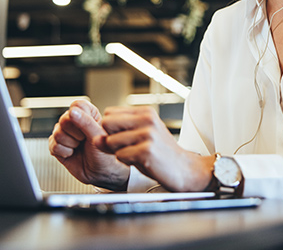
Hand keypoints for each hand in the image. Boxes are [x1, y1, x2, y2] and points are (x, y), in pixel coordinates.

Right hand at [48, 100, 129, 190]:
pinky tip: (72, 153)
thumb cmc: (105, 154)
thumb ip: (86, 122)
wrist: (101, 174)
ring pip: (57, 132)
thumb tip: (73, 111)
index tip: (88, 127)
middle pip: (64, 119)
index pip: (77, 105)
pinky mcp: (57, 145)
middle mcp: (75, 122)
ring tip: (80, 147)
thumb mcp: (99, 136)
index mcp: (88, 114)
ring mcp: (65, 133)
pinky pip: (53, 144)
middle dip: (75, 133)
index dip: (81, 116)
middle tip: (85, 140)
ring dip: (71, 144)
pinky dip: (64, 152)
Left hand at [95, 106, 214, 191]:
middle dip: (111, 138)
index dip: (110, 128)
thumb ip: (118, 135)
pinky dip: (127, 162)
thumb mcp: (140, 138)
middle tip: (127, 147)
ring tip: (136, 155)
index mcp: (146, 112)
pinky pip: (120, 155)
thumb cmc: (162, 154)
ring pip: (111, 141)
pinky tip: (140, 161)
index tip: (121, 137)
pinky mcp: (147, 150)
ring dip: (119, 152)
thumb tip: (96, 139)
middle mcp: (147, 119)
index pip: (109, 113)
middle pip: (107, 123)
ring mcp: (148, 134)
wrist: (185, 169)